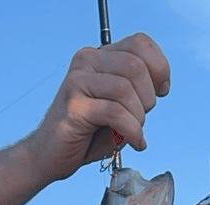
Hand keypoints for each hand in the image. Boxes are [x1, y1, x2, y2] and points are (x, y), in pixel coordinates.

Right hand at [25, 33, 169, 181]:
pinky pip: (115, 112)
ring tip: (132, 132)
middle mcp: (86, 61)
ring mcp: (78, 81)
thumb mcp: (118, 107)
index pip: (140, 43)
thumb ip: (137, 91)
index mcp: (98, 56)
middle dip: (148, 98)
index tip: (161, 92)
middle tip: (140, 119)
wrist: (49, 156)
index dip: (159, 67)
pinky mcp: (74, 105)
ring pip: (126, 88)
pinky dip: (131, 130)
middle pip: (136, 66)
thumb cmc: (86, 134)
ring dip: (138, 117)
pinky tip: (133, 142)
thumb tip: (161, 86)